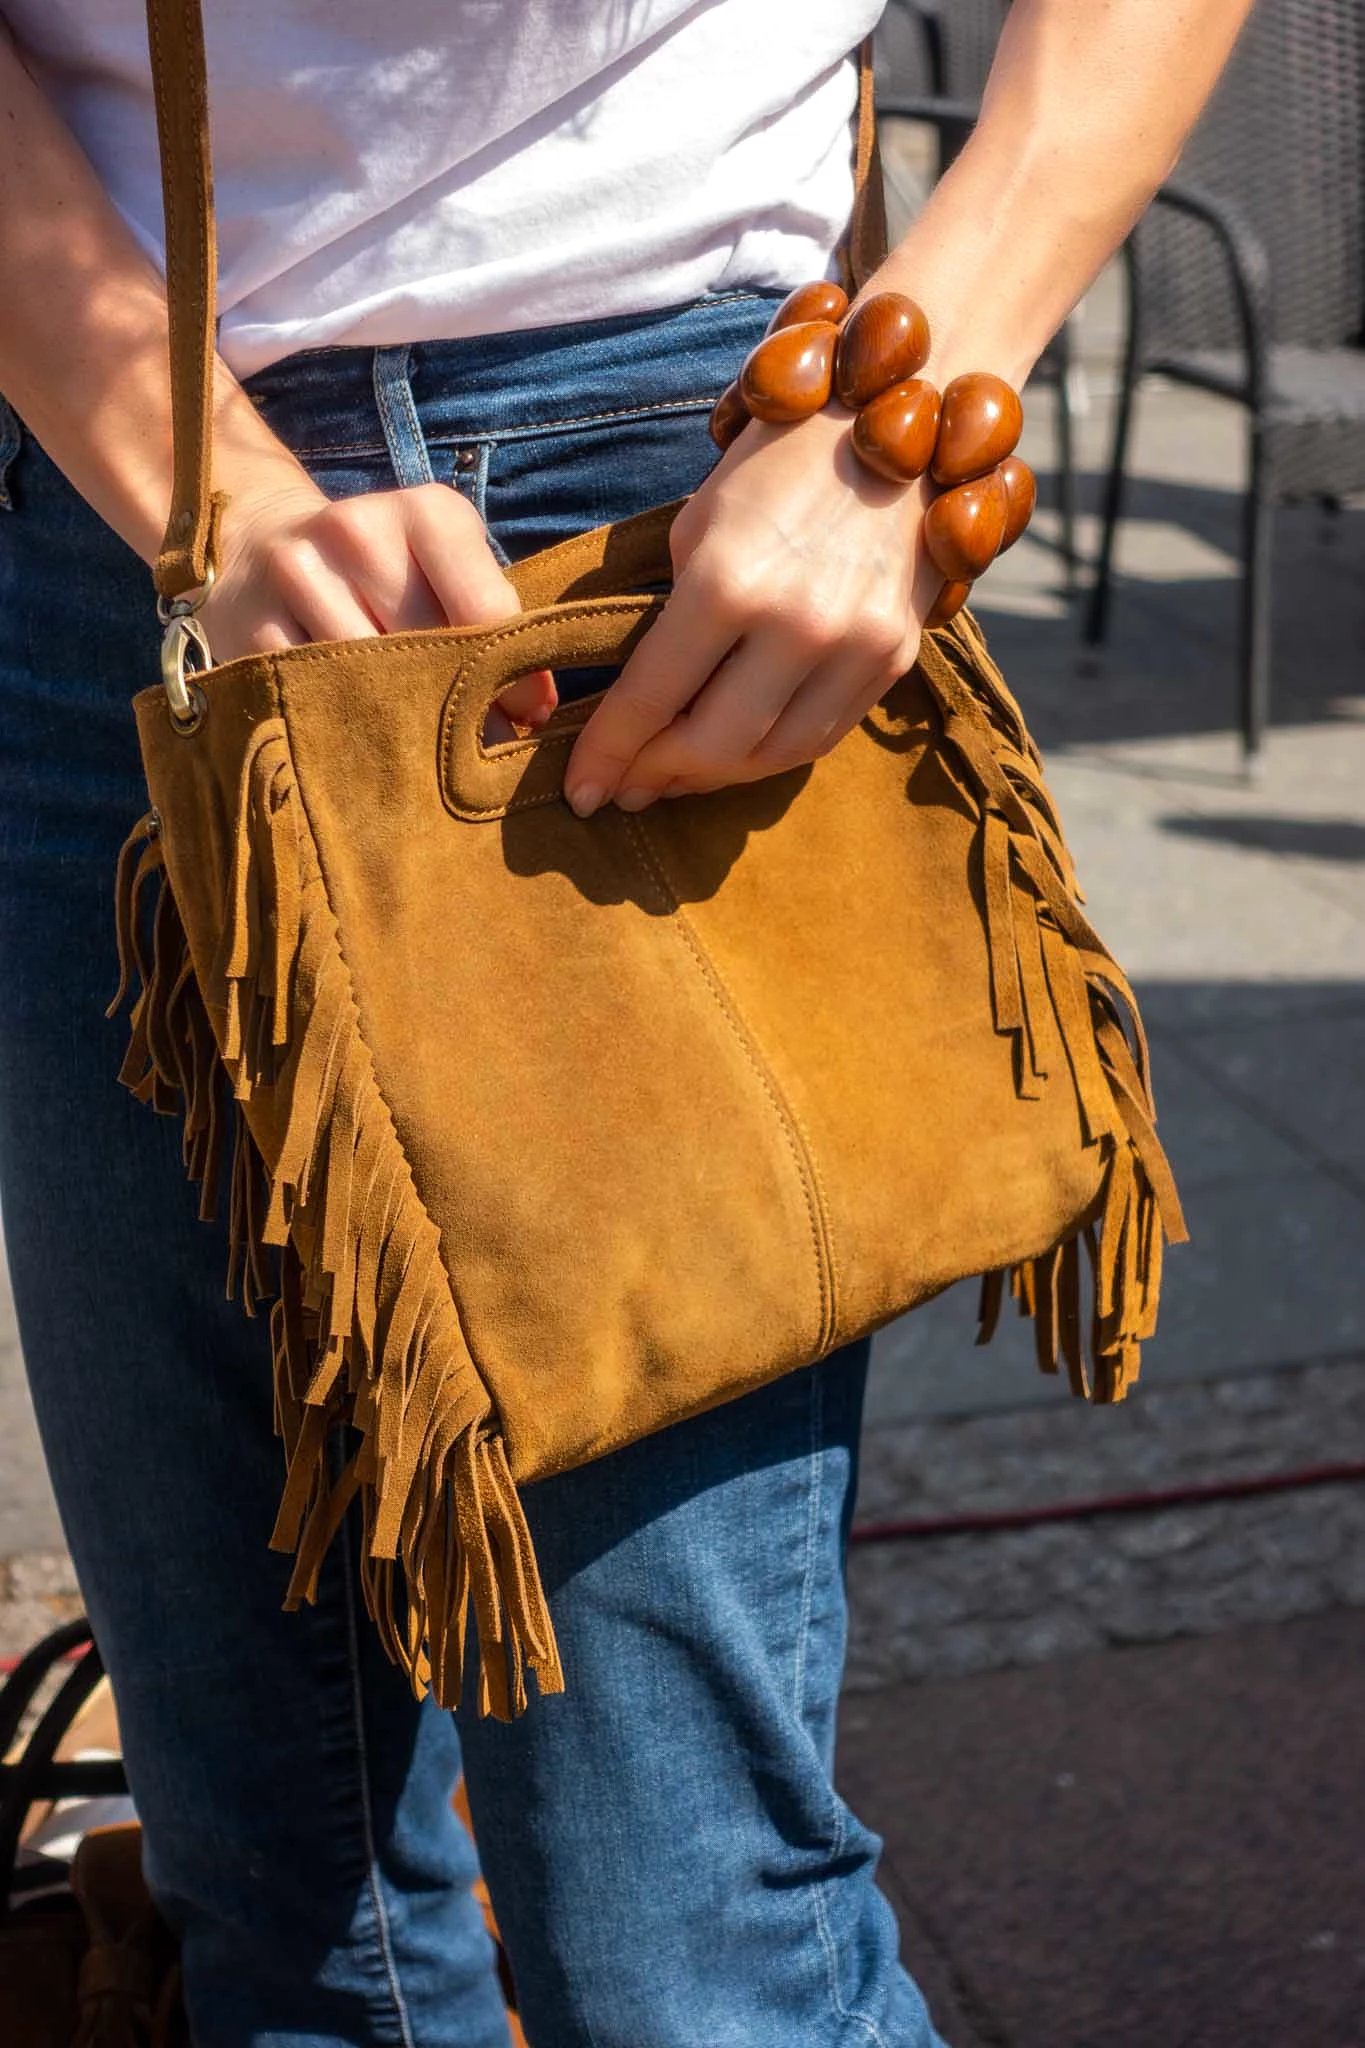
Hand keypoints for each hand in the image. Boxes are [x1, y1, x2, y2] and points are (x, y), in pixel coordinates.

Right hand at [199, 477, 555, 735]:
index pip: (484, 609)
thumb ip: (491, 627)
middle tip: (474, 750)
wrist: (259, 544)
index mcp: (424, 512)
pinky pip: (314, 696)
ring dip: (402, 727)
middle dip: (458, 707)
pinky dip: (343, 728)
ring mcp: (296, 574)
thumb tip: (533, 710)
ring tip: (418, 751)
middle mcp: (356, 530)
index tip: (524, 716)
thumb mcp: (444, 574)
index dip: (508, 676)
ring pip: (370, 679)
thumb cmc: (383, 573)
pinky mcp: (250, 625)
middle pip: (428, 649)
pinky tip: (358, 740)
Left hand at [562, 408, 938, 815]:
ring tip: (672, 780)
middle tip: (623, 788)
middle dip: (657, 774)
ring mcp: (855, 648)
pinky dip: (770, 756)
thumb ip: (670, 617)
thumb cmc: (778, 464)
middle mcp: (797, 625)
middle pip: (713, 746)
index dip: (608, 751)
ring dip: (713, 778)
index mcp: (728, 580)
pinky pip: (821, 736)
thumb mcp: (699, 523)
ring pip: (772, 756)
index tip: (579, 789)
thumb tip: (641, 707)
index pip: (652, 696)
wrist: (907, 426)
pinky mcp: (894, 660)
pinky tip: (734, 755)